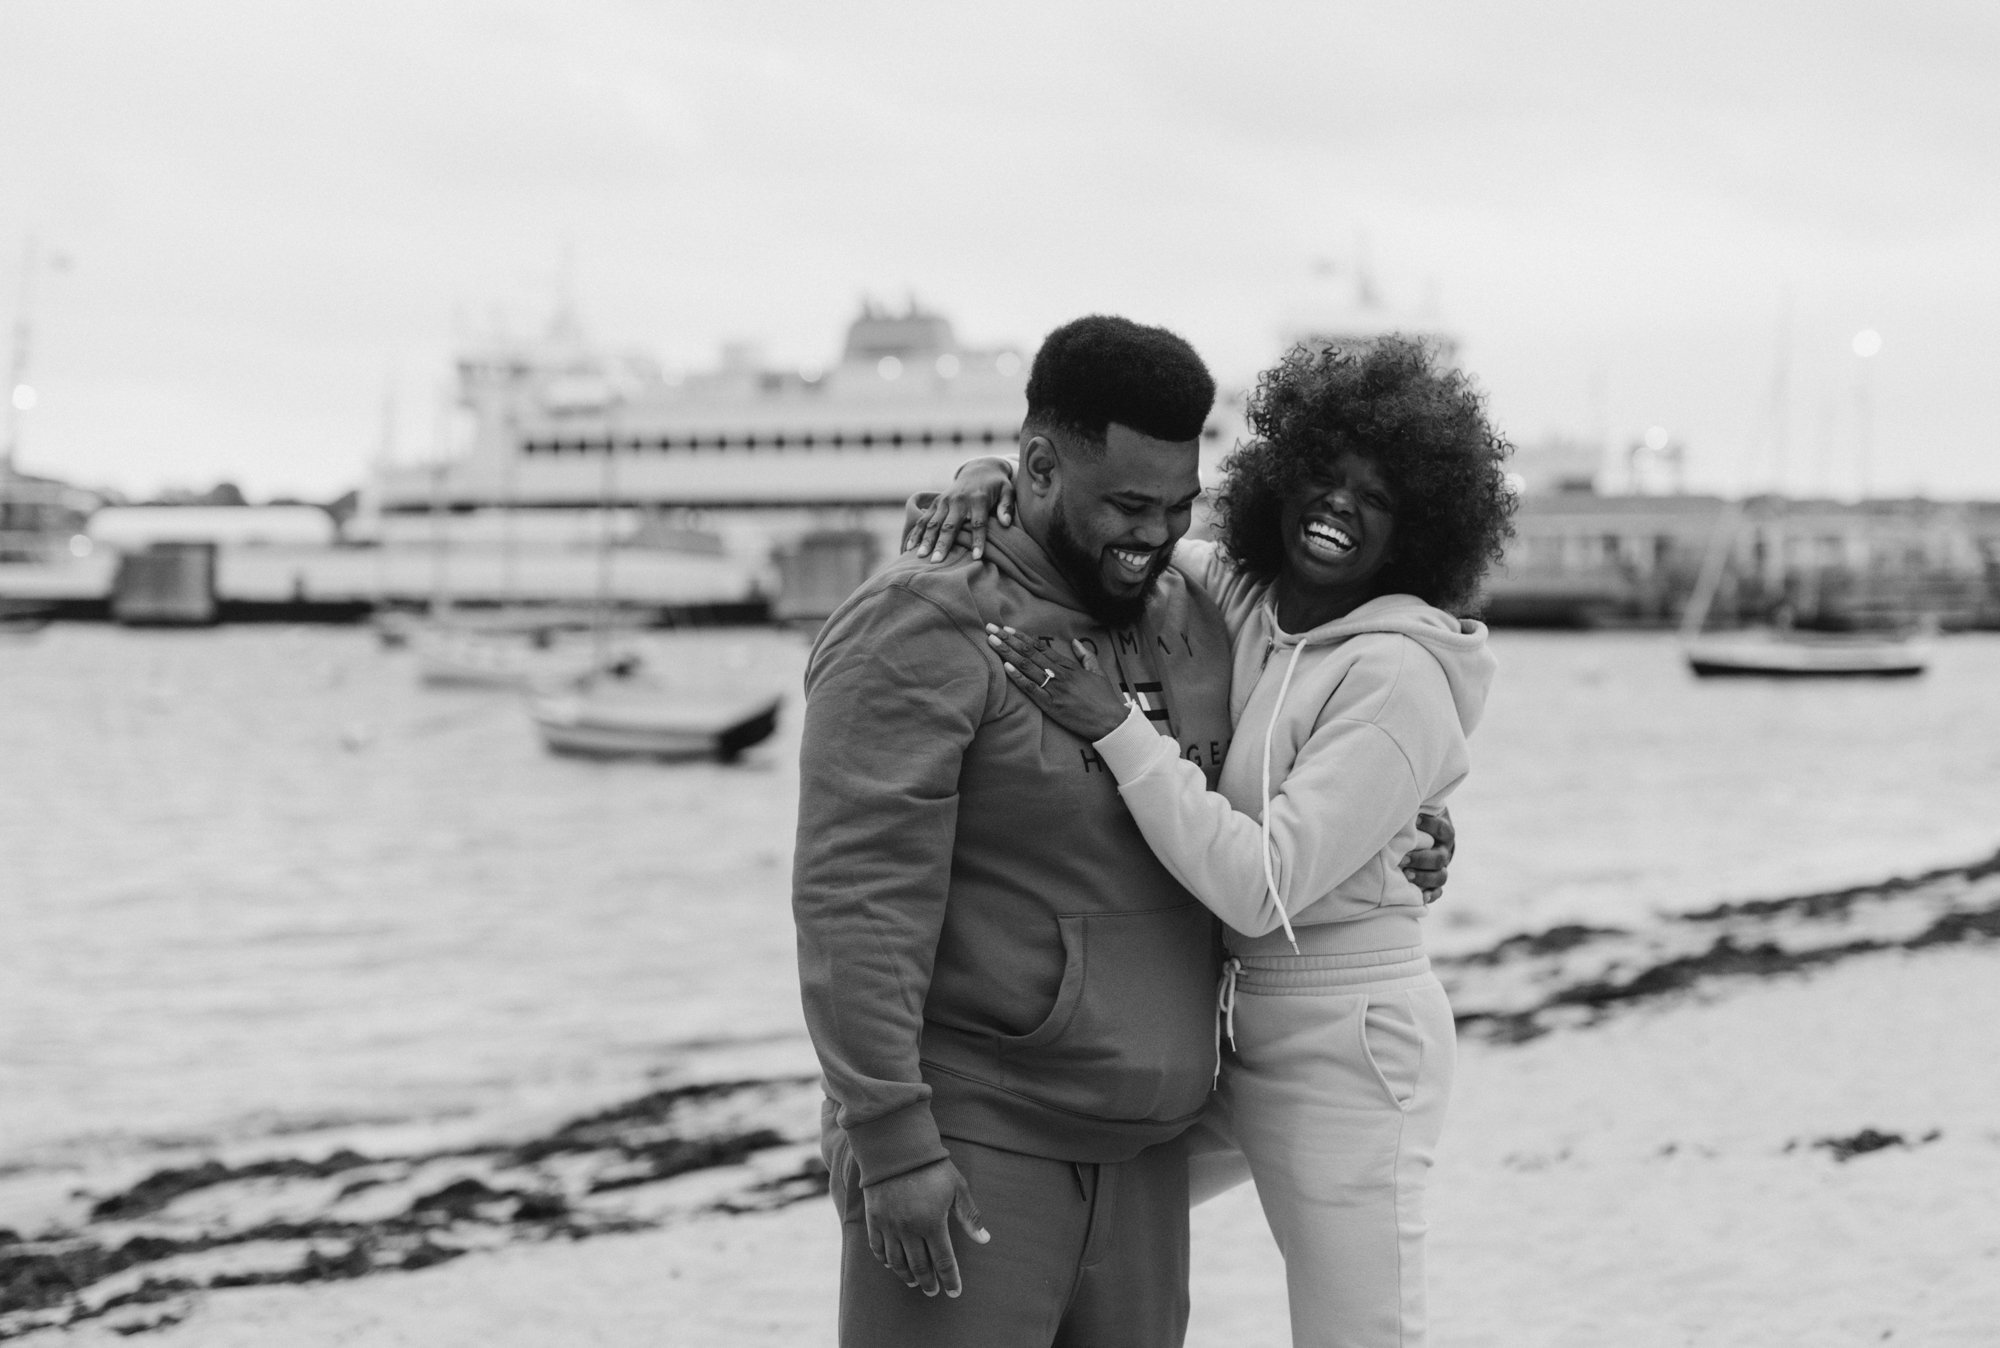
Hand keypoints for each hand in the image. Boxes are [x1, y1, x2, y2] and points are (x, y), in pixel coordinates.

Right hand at [862, 1157, 989, 1297]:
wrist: (897, 1148)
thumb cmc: (932, 1166)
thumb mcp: (957, 1188)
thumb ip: (969, 1216)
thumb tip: (984, 1239)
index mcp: (932, 1223)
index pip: (943, 1262)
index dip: (950, 1279)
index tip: (954, 1292)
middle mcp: (909, 1229)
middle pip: (919, 1267)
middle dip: (928, 1282)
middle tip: (933, 1291)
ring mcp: (889, 1225)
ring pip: (897, 1262)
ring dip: (907, 1275)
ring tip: (914, 1282)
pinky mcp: (874, 1218)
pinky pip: (877, 1248)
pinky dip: (885, 1260)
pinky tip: (891, 1265)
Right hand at [903, 458, 1016, 561]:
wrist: (980, 469)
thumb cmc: (997, 486)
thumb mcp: (1007, 491)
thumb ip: (1006, 507)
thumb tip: (1006, 523)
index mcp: (978, 499)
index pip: (978, 523)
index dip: (977, 541)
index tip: (976, 557)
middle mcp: (959, 500)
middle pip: (950, 525)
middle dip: (943, 544)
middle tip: (937, 561)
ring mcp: (945, 501)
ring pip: (933, 523)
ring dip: (926, 540)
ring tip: (919, 556)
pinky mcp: (936, 502)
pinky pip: (924, 519)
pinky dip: (916, 532)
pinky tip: (909, 547)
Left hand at [986, 624, 1129, 741]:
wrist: (1111, 721)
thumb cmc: (1104, 698)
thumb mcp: (1098, 672)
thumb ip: (1085, 656)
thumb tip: (1075, 641)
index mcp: (1069, 666)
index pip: (1040, 647)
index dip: (1021, 637)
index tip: (1006, 628)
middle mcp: (1060, 674)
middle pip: (1029, 653)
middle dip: (1008, 640)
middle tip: (991, 628)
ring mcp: (1055, 689)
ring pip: (1027, 667)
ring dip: (1008, 653)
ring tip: (992, 642)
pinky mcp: (1052, 706)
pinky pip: (1032, 690)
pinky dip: (1019, 678)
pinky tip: (1006, 667)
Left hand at [1402, 809, 1454, 902]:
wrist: (1415, 838)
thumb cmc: (1409, 821)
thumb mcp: (1416, 811)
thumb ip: (1411, 807)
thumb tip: (1395, 798)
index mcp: (1443, 832)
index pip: (1444, 830)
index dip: (1431, 827)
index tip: (1414, 821)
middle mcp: (1444, 851)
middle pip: (1440, 858)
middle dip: (1421, 858)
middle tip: (1403, 858)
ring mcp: (1440, 868)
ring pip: (1440, 877)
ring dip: (1424, 877)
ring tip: (1406, 876)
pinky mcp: (1434, 884)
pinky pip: (1437, 892)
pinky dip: (1429, 895)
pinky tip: (1419, 896)